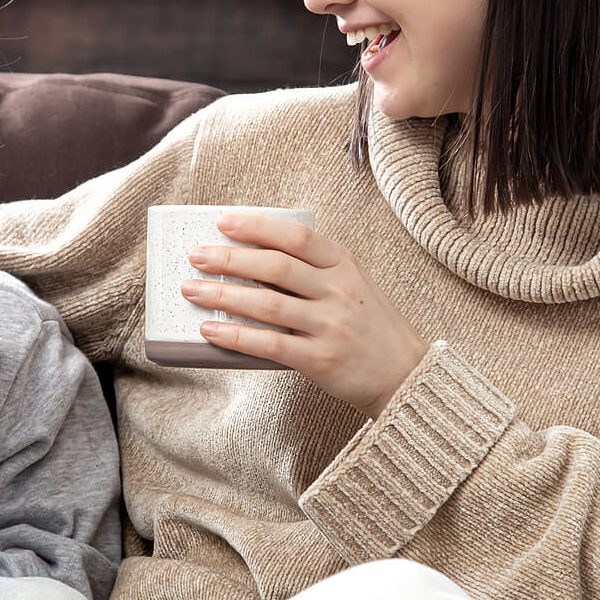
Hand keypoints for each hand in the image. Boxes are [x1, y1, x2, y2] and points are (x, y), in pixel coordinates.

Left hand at [181, 212, 429, 418]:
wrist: (408, 377)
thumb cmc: (373, 329)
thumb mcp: (355, 286)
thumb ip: (316, 271)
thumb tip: (254, 261)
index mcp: (346, 266)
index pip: (297, 236)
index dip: (257, 226)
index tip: (223, 222)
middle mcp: (339, 292)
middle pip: (275, 267)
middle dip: (229, 259)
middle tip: (196, 256)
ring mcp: (331, 326)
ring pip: (266, 304)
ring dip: (222, 295)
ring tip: (191, 289)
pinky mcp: (321, 360)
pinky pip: (269, 345)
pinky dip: (235, 336)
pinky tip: (210, 329)